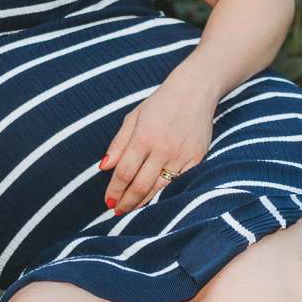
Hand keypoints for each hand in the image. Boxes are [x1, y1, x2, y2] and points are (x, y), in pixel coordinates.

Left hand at [100, 78, 213, 214]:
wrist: (194, 91)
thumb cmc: (159, 104)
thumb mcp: (133, 117)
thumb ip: (118, 144)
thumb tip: (104, 167)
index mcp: (143, 136)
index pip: (124, 172)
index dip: (114, 190)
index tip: (108, 201)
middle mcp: (162, 148)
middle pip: (141, 185)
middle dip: (127, 202)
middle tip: (117, 211)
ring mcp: (182, 154)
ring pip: (160, 188)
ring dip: (144, 202)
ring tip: (133, 209)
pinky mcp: (198, 158)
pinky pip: (181, 183)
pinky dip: (168, 194)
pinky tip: (157, 201)